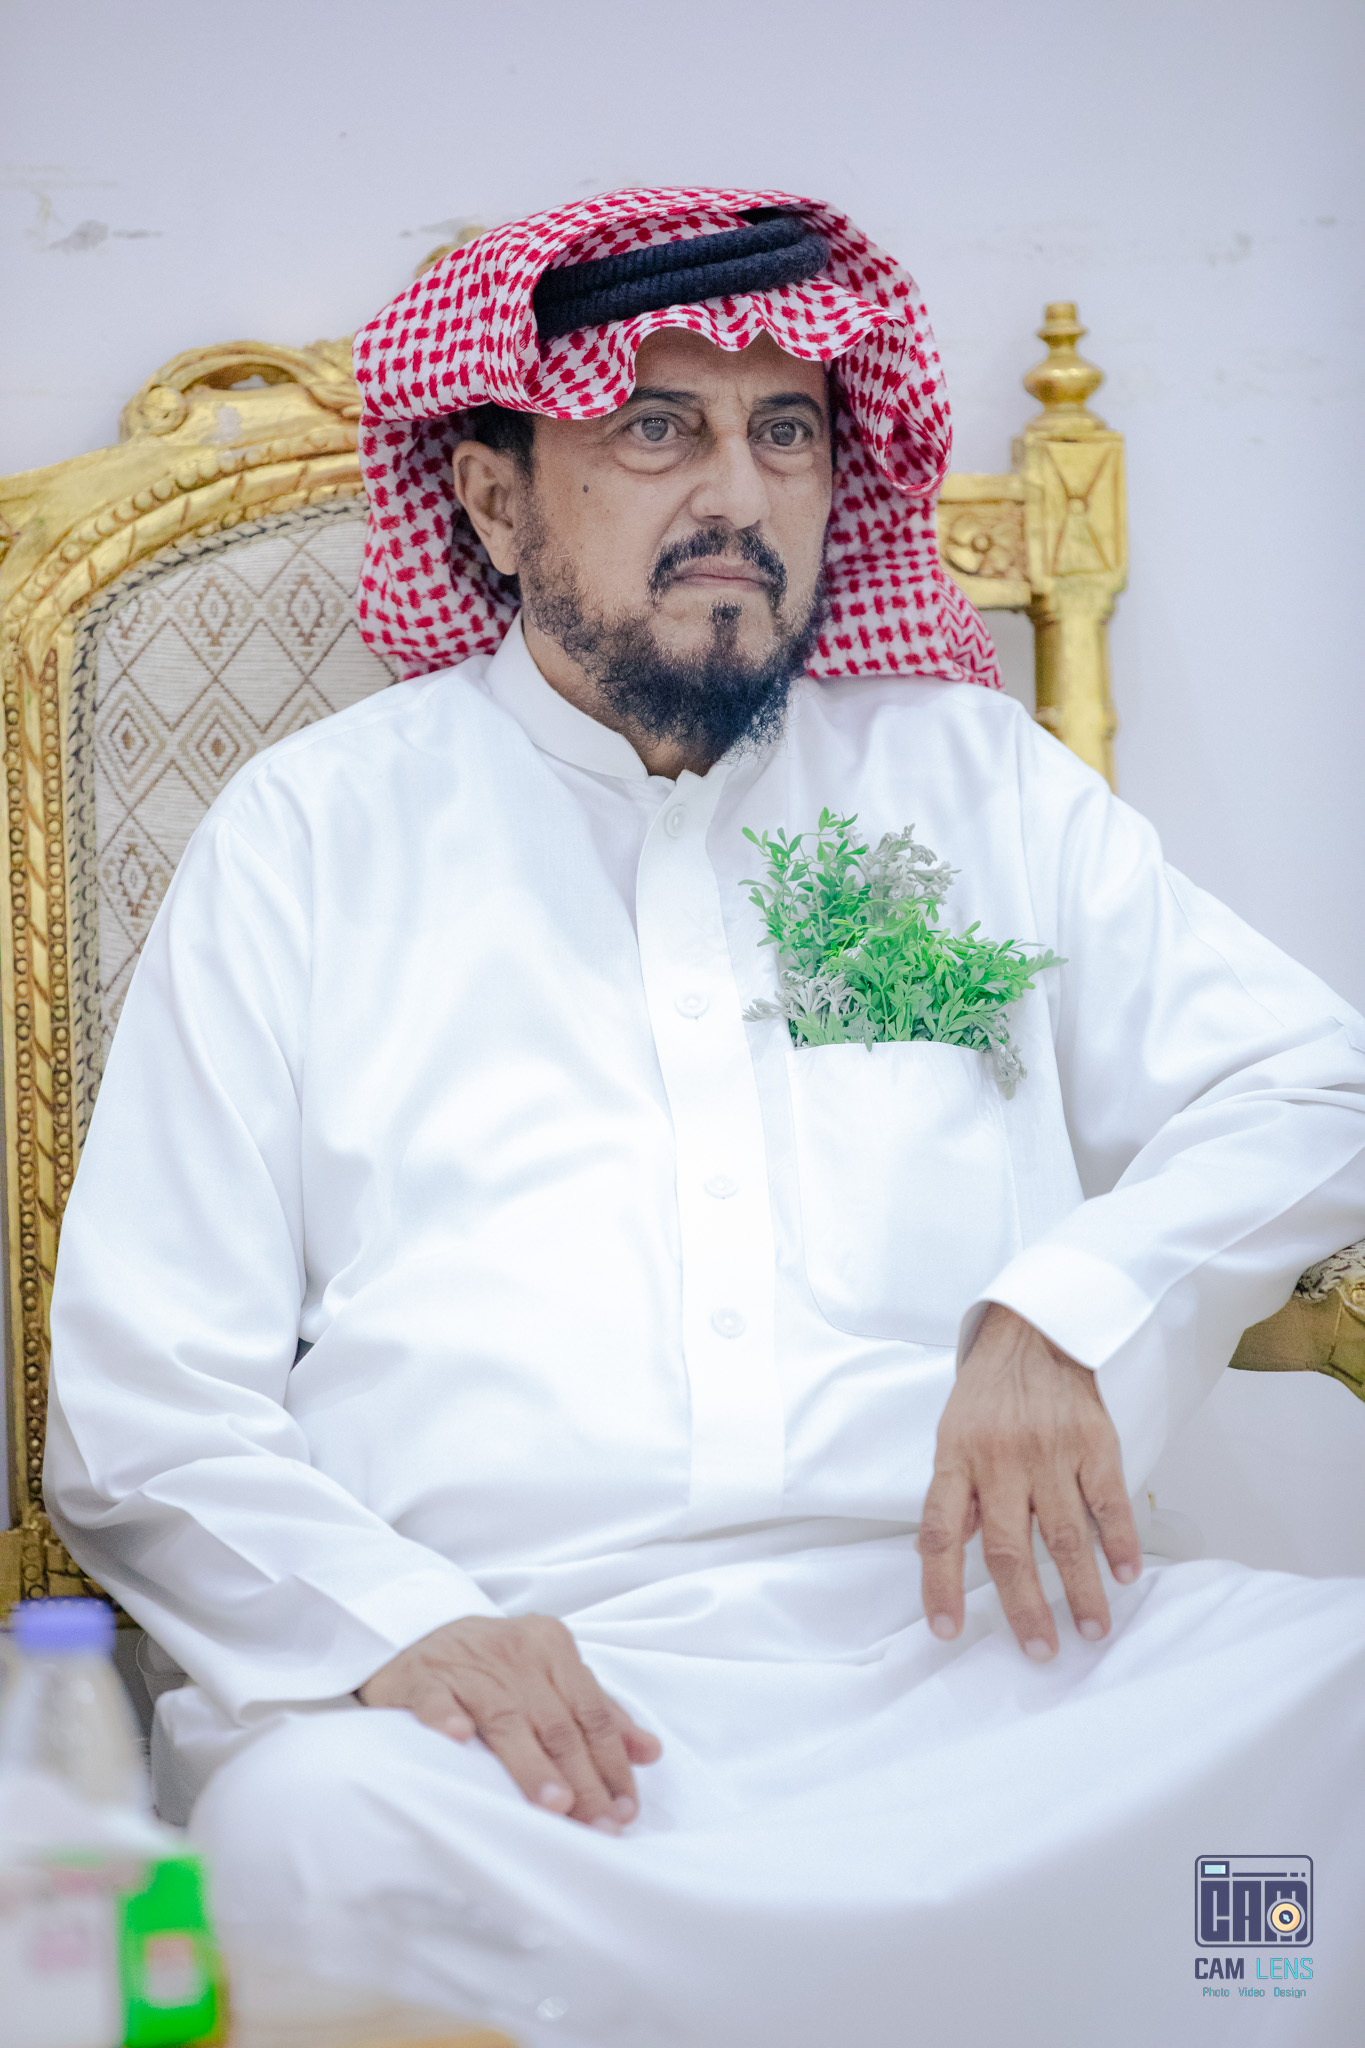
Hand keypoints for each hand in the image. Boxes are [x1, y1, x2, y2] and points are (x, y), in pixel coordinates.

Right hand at [358, 1614, 661, 1829]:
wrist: (419, 1637)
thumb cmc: (496, 1667)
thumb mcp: (550, 1677)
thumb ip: (599, 1712)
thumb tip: (650, 1752)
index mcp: (552, 1646)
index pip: (591, 1713)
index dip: (612, 1763)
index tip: (625, 1810)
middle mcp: (515, 1650)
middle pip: (556, 1723)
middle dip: (583, 1779)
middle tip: (599, 1825)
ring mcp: (466, 1663)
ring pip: (506, 1717)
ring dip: (532, 1764)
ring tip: (555, 1805)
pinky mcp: (422, 1677)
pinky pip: (436, 1697)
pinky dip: (447, 1716)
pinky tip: (460, 1738)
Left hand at [917, 1304, 1141, 1658]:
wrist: (1037, 1328)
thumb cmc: (991, 1391)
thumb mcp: (954, 1432)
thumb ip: (955, 1492)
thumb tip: (944, 1552)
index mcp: (956, 1458)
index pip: (939, 1533)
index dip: (940, 1585)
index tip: (947, 1630)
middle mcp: (1000, 1460)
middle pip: (1009, 1549)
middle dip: (1024, 1609)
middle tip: (1041, 1651)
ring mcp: (1050, 1451)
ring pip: (1065, 1537)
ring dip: (1079, 1590)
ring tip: (1091, 1630)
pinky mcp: (1094, 1442)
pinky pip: (1109, 1504)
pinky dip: (1120, 1544)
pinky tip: (1126, 1575)